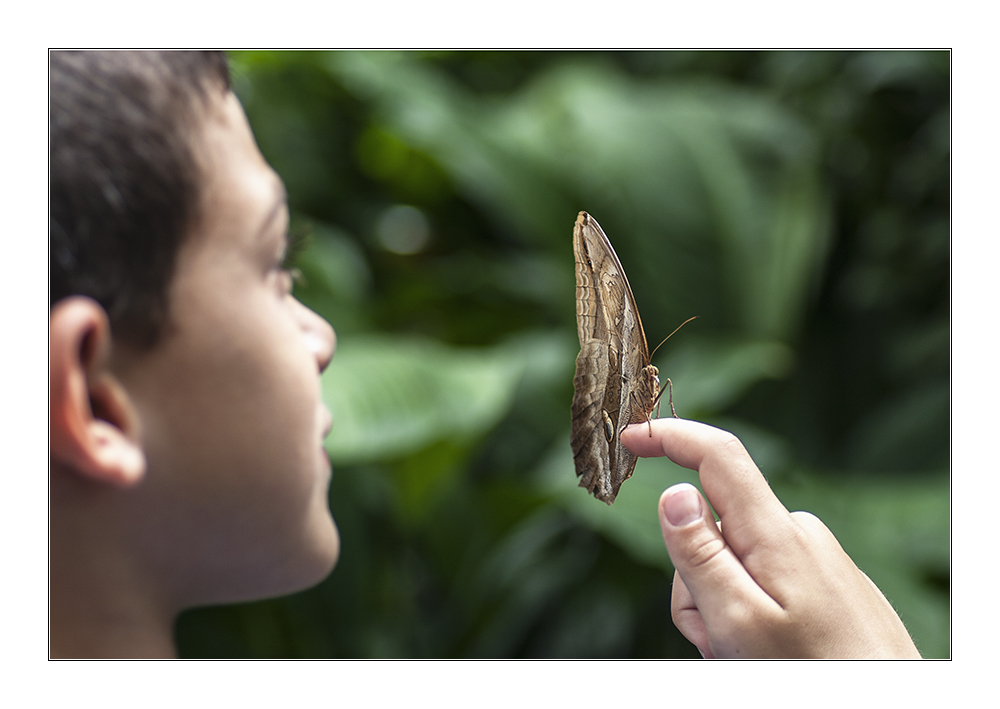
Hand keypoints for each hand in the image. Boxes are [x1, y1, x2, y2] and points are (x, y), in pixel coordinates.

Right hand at [621, 418, 920, 658]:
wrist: (889, 703)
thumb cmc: (814, 673)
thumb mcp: (739, 620)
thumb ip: (700, 555)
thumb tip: (675, 493)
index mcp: (775, 533)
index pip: (716, 455)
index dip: (667, 437)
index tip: (628, 437)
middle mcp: (798, 532)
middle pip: (712, 529)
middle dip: (694, 580)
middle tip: (717, 638)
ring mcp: (815, 557)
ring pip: (733, 563)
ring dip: (722, 607)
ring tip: (747, 651)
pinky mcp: (826, 581)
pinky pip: (763, 582)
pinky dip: (750, 613)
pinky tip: (772, 650)